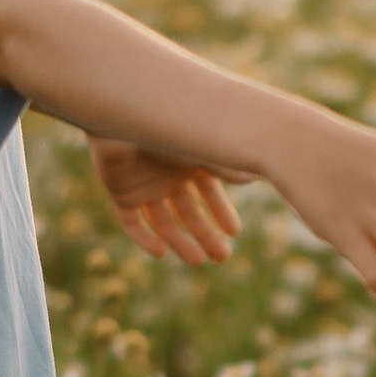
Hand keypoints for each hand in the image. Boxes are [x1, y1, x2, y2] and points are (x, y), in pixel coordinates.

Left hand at [88, 139, 241, 268]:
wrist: (121, 115)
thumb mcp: (202, 147)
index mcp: (189, 161)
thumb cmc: (166, 125)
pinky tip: (161, 253)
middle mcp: (168, 175)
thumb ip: (226, 165)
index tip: (234, 233)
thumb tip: (254, 177)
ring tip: (198, 261)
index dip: (222, 214)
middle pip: (188, 212)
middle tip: (222, 257)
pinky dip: (144, 239)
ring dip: (180, 242)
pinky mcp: (121, 193)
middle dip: (205, 234)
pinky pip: (131, 222)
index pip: (209, 194)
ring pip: (163, 222)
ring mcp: (144, 185)